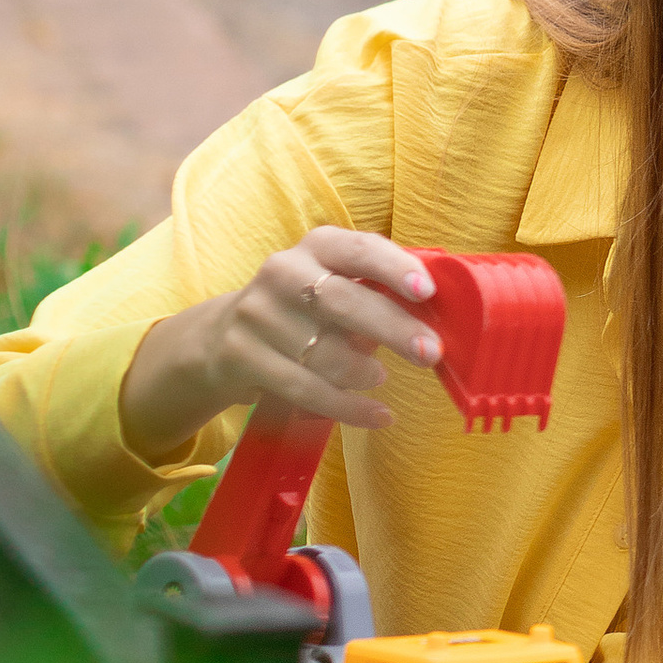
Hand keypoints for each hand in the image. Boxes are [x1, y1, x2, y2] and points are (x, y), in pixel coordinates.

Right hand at [119, 231, 442, 461]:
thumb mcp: (338, 287)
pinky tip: (378, 416)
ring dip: (362, 372)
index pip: (360, 250)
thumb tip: (440, 319)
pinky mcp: (241, 355)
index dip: (394, 269)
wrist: (222, 336)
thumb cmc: (308, 311)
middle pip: (342, 301)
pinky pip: (305, 388)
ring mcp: (257, 313)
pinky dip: (348, 407)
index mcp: (318, 246)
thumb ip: (383, 294)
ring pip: (324, 352)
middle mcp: (283, 272)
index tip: (426, 292)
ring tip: (379, 378)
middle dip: (392, 328)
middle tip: (430, 353)